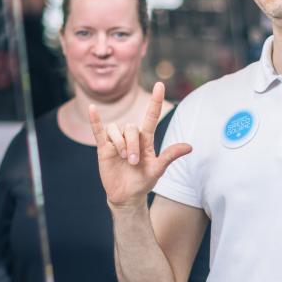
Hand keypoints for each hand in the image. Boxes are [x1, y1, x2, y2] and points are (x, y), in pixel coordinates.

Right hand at [89, 82, 191, 208]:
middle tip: (134, 162)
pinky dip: (95, 120)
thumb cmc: (143, 182)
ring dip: (120, 143)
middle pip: (130, 127)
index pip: (151, 116)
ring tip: (124, 158)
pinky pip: (98, 130)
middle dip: (132, 144)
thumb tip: (190, 147)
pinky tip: (92, 108)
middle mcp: (131, 137)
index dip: (155, 101)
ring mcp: (116, 141)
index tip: (160, 85)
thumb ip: (170, 156)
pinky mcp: (103, 148)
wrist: (127, 196)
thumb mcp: (158, 169)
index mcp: (146, 139)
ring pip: (115, 129)